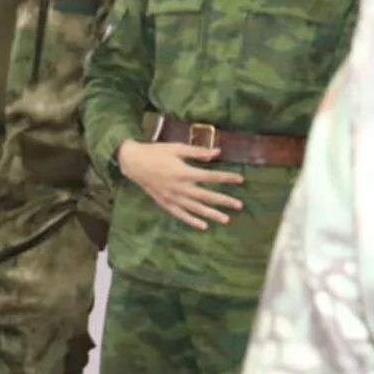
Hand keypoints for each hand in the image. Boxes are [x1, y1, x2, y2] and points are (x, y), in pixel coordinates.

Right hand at [118, 140, 244, 229]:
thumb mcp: (177, 148)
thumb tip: (217, 153)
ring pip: (195, 208)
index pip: (210, 177)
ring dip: (211, 214)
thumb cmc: (155, 152)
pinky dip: (191, 220)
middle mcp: (180, 187)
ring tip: (225, 219)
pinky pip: (180, 214)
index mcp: (184, 172)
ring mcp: (172, 197)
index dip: (226, 178)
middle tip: (239, 205)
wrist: (133, 162)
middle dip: (223, 200)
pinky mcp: (164, 202)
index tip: (240, 179)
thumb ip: (197, 152)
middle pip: (206, 196)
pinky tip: (202, 225)